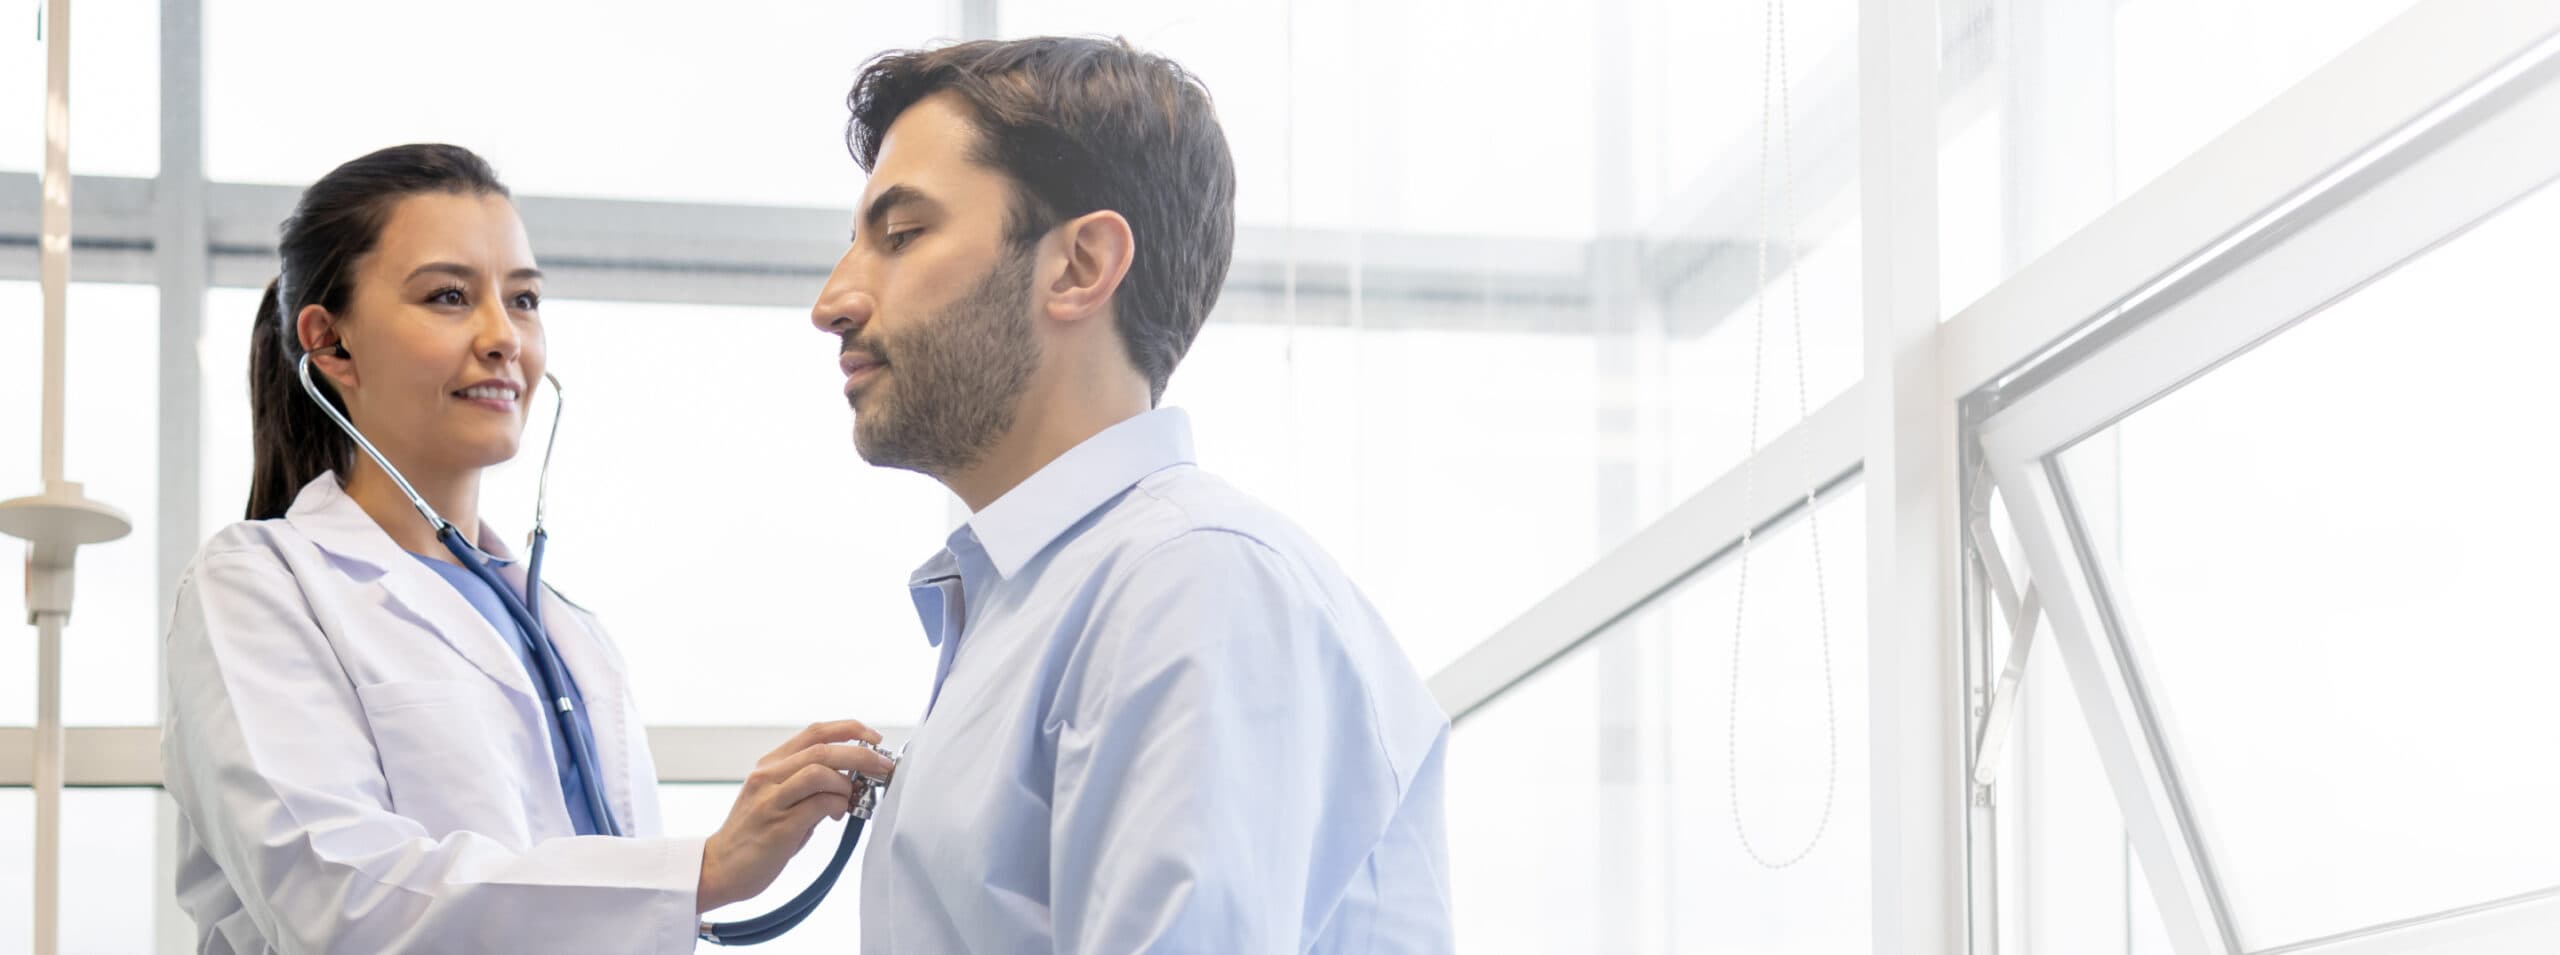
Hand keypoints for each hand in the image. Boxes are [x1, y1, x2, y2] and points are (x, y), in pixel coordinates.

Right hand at [696, 719, 896, 913]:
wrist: (719, 868)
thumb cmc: (755, 835)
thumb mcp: (778, 799)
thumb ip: (810, 786)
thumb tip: (851, 780)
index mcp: (769, 765)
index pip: (815, 732)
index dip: (849, 729)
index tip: (873, 737)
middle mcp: (768, 776)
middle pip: (823, 748)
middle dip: (862, 754)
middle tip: (882, 767)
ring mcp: (771, 799)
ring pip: (820, 770)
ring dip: (847, 783)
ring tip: (851, 799)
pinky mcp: (778, 825)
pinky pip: (819, 804)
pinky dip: (838, 805)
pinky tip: (838, 815)